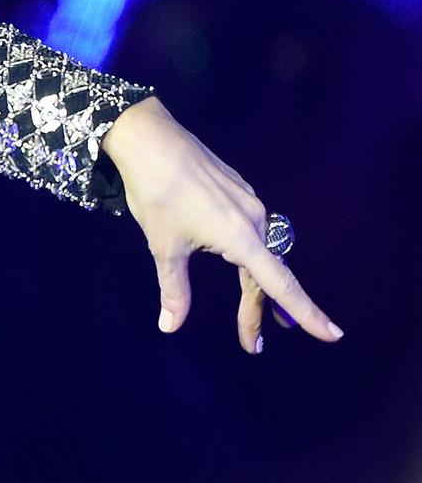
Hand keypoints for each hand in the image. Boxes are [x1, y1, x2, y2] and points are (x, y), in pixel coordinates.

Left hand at [102, 95, 342, 352]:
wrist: (150, 139)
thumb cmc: (156, 194)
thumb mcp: (164, 247)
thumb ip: (174, 289)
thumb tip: (170, 327)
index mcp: (242, 238)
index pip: (281, 285)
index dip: (306, 312)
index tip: (332, 335)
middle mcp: (254, 220)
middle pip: (267, 274)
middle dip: (260, 308)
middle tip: (252, 342)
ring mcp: (248, 202)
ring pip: (260, 252)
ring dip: (256, 283)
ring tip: (253, 309)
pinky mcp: (238, 190)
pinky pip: (252, 230)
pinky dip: (250, 255)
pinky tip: (238, 260)